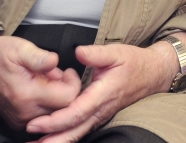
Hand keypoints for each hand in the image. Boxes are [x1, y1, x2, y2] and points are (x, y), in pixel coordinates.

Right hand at [0, 22, 81, 128]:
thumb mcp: (21, 48)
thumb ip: (40, 57)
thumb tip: (54, 61)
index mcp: (27, 95)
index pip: (67, 99)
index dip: (73, 83)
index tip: (68, 71)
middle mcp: (24, 112)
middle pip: (62, 109)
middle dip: (64, 90)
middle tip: (55, 74)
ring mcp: (19, 119)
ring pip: (52, 114)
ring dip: (54, 97)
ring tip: (44, 79)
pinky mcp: (16, 121)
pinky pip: (41, 116)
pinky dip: (44, 103)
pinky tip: (37, 88)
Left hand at [25, 41, 176, 141]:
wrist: (154, 73)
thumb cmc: (135, 62)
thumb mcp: (117, 52)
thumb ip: (96, 53)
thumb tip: (78, 52)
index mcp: (103, 94)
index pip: (76, 112)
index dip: (55, 121)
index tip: (36, 123)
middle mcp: (102, 110)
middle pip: (75, 131)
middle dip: (52, 139)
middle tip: (31, 142)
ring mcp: (102, 115)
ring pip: (78, 133)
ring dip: (58, 141)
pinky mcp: (100, 115)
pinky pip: (82, 129)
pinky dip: (67, 136)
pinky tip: (54, 138)